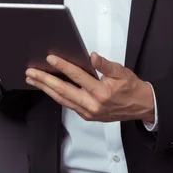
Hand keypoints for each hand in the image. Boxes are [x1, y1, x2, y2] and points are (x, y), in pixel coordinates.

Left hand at [25, 52, 154, 122]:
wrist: (140, 107)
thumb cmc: (131, 88)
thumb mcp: (121, 72)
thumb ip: (105, 65)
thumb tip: (92, 56)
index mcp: (101, 92)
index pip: (77, 76)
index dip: (63, 66)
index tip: (51, 58)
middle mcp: (92, 104)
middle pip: (63, 91)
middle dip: (45, 80)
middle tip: (31, 72)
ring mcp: (88, 112)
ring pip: (62, 99)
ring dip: (46, 89)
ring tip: (33, 80)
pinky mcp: (87, 115)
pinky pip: (68, 104)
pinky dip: (56, 96)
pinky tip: (48, 89)